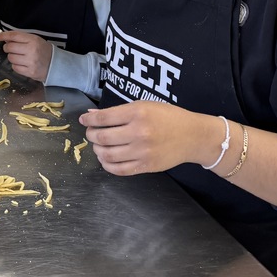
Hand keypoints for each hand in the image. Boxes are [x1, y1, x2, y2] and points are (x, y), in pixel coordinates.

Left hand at [0, 31, 51, 81]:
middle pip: (10, 47)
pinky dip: (15, 65)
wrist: (56, 65)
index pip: (14, 36)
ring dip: (12, 57)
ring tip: (19, 57)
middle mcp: (31, 50)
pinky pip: (15, 68)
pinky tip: (22, 64)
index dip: (3, 36)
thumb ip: (21, 38)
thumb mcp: (35, 40)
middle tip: (10, 48)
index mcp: (33, 40)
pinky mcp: (30, 72)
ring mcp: (30, 62)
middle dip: (7, 48)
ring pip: (10, 58)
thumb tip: (6, 38)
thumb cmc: (44, 50)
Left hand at [78, 102, 219, 175]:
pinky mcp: (146, 166)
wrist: (193, 136)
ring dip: (97, 150)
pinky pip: (119, 170)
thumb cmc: (168, 117)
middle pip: (102, 137)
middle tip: (91, 133)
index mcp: (137, 113)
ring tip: (98, 146)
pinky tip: (106, 159)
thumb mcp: (144, 106)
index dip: (89, 120)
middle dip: (91, 135)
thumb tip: (93, 115)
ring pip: (107, 155)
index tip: (84, 120)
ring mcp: (142, 152)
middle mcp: (138, 132)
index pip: (103, 118)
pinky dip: (107, 165)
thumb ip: (118, 112)